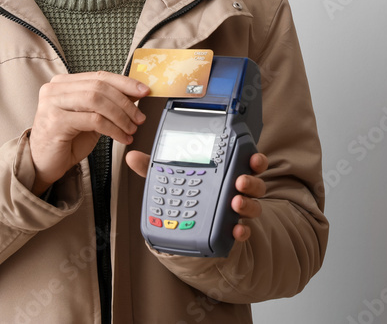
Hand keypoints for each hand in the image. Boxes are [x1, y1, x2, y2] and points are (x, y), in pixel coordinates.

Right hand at [29, 71, 148, 195]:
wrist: (44, 163)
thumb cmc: (67, 140)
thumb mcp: (90, 116)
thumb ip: (107, 103)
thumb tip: (135, 93)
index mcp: (64, 82)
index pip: (100, 76)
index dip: (125, 82)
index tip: (144, 91)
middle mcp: (55, 89)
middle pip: (100, 87)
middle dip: (125, 102)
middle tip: (140, 117)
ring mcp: (52, 103)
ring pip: (97, 101)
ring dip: (120, 115)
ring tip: (132, 128)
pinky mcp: (55, 121)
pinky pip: (93, 120)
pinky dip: (113, 129)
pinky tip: (122, 138)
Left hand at [126, 151, 268, 241]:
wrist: (194, 227)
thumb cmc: (191, 194)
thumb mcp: (173, 179)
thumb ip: (157, 168)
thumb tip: (132, 156)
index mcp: (227, 171)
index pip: (246, 162)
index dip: (254, 159)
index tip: (252, 156)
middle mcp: (237, 190)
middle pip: (254, 182)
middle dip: (250, 181)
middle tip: (239, 180)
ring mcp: (238, 210)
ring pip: (253, 204)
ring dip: (247, 203)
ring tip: (235, 202)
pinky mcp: (234, 229)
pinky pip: (244, 230)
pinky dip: (242, 231)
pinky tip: (237, 230)